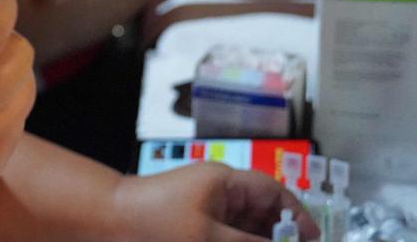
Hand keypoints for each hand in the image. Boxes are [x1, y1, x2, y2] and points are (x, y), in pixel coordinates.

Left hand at [110, 162, 320, 240]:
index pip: (274, 193)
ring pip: (242, 230)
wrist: (103, 224)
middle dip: (276, 236)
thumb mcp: (209, 238)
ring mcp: (203, 211)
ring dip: (255, 240)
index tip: (314, 240)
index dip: (297, 217)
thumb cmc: (153, 224)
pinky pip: (222, 235)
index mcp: (225, 182)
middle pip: (261, 215)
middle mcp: (217, 193)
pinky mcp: (190, 228)